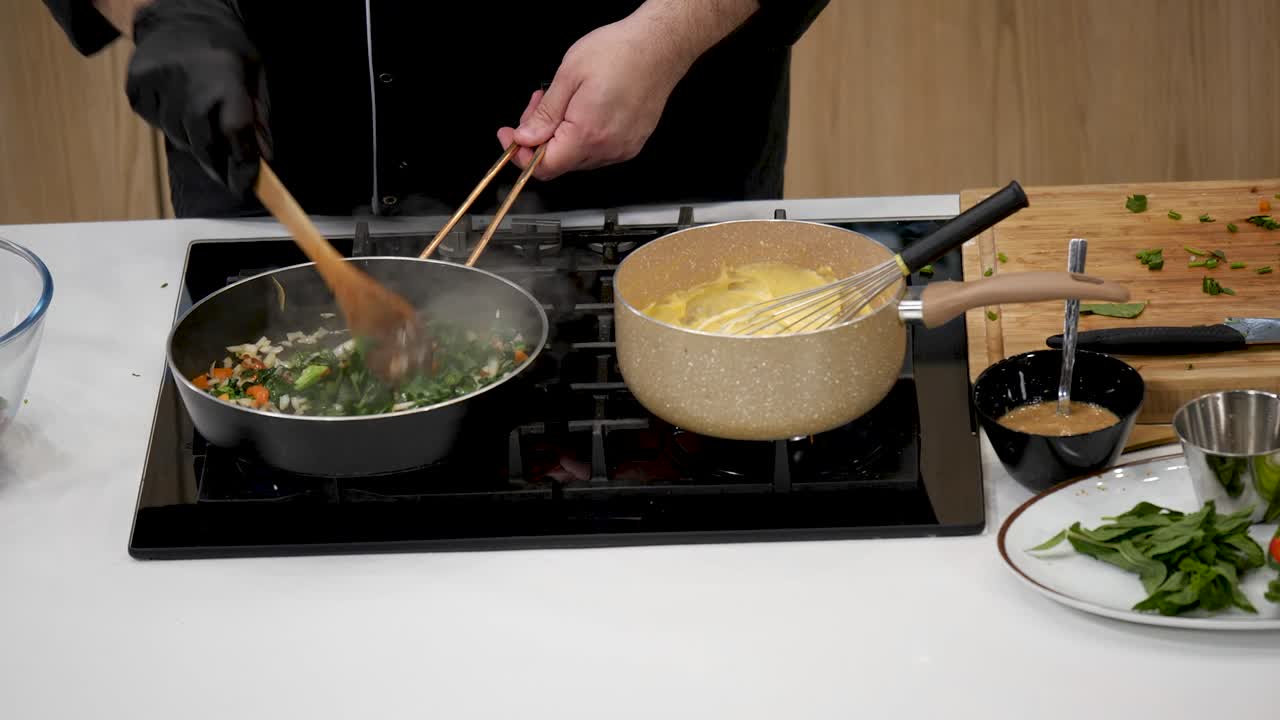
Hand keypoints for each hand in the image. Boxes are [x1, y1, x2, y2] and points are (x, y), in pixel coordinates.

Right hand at [125, 0, 268, 198]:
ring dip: (192, 140)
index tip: (245, 183)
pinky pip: (154, 122)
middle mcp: (188, 79)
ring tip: (200, 120)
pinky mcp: (136, 85)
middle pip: (201, 141)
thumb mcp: (255, 75)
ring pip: (176, 135)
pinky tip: (177, 104)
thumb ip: (260, 117)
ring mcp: (157, 81)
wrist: (180, 16)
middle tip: (224, 172)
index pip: (234, 131)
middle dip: (215, 162)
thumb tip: (263, 158)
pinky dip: (168, 123)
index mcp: (224, 74)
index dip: (241, 163)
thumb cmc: (226, 47)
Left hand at [496, 15, 694, 180]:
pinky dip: (582, 135)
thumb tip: (526, 137)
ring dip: (561, 135)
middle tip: (536, 106)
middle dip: (540, 137)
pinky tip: (581, 110)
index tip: (511, 138)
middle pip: (560, 162)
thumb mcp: (568, 75)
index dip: (521, 156)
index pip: (545, 167)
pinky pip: (597, 150)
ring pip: (578, 157)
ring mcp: (622, 149)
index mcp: (587, 134)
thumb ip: (545, 114)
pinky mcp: (632, 144)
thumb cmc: (620, 53)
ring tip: (563, 101)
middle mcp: (607, 148)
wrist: (660, 47)